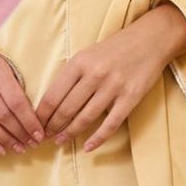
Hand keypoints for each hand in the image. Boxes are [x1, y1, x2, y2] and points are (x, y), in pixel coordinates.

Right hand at [0, 52, 43, 154]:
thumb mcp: (6, 70)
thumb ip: (17, 92)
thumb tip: (34, 125)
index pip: (16, 101)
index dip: (29, 122)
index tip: (39, 135)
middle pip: (2, 115)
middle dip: (19, 133)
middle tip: (31, 144)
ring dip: (5, 140)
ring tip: (17, 148)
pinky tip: (0, 149)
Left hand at [35, 3, 185, 152]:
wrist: (150, 39)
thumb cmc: (114, 49)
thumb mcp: (87, 54)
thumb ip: (71, 75)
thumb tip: (52, 103)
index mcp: (79, 62)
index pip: (53, 95)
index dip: (42, 115)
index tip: (35, 125)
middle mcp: (95, 74)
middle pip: (67, 108)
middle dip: (53, 126)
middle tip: (44, 137)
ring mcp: (114, 86)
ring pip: (86, 117)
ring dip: (70, 133)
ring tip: (61, 141)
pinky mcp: (131, 97)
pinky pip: (111, 123)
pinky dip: (98, 138)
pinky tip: (88, 147)